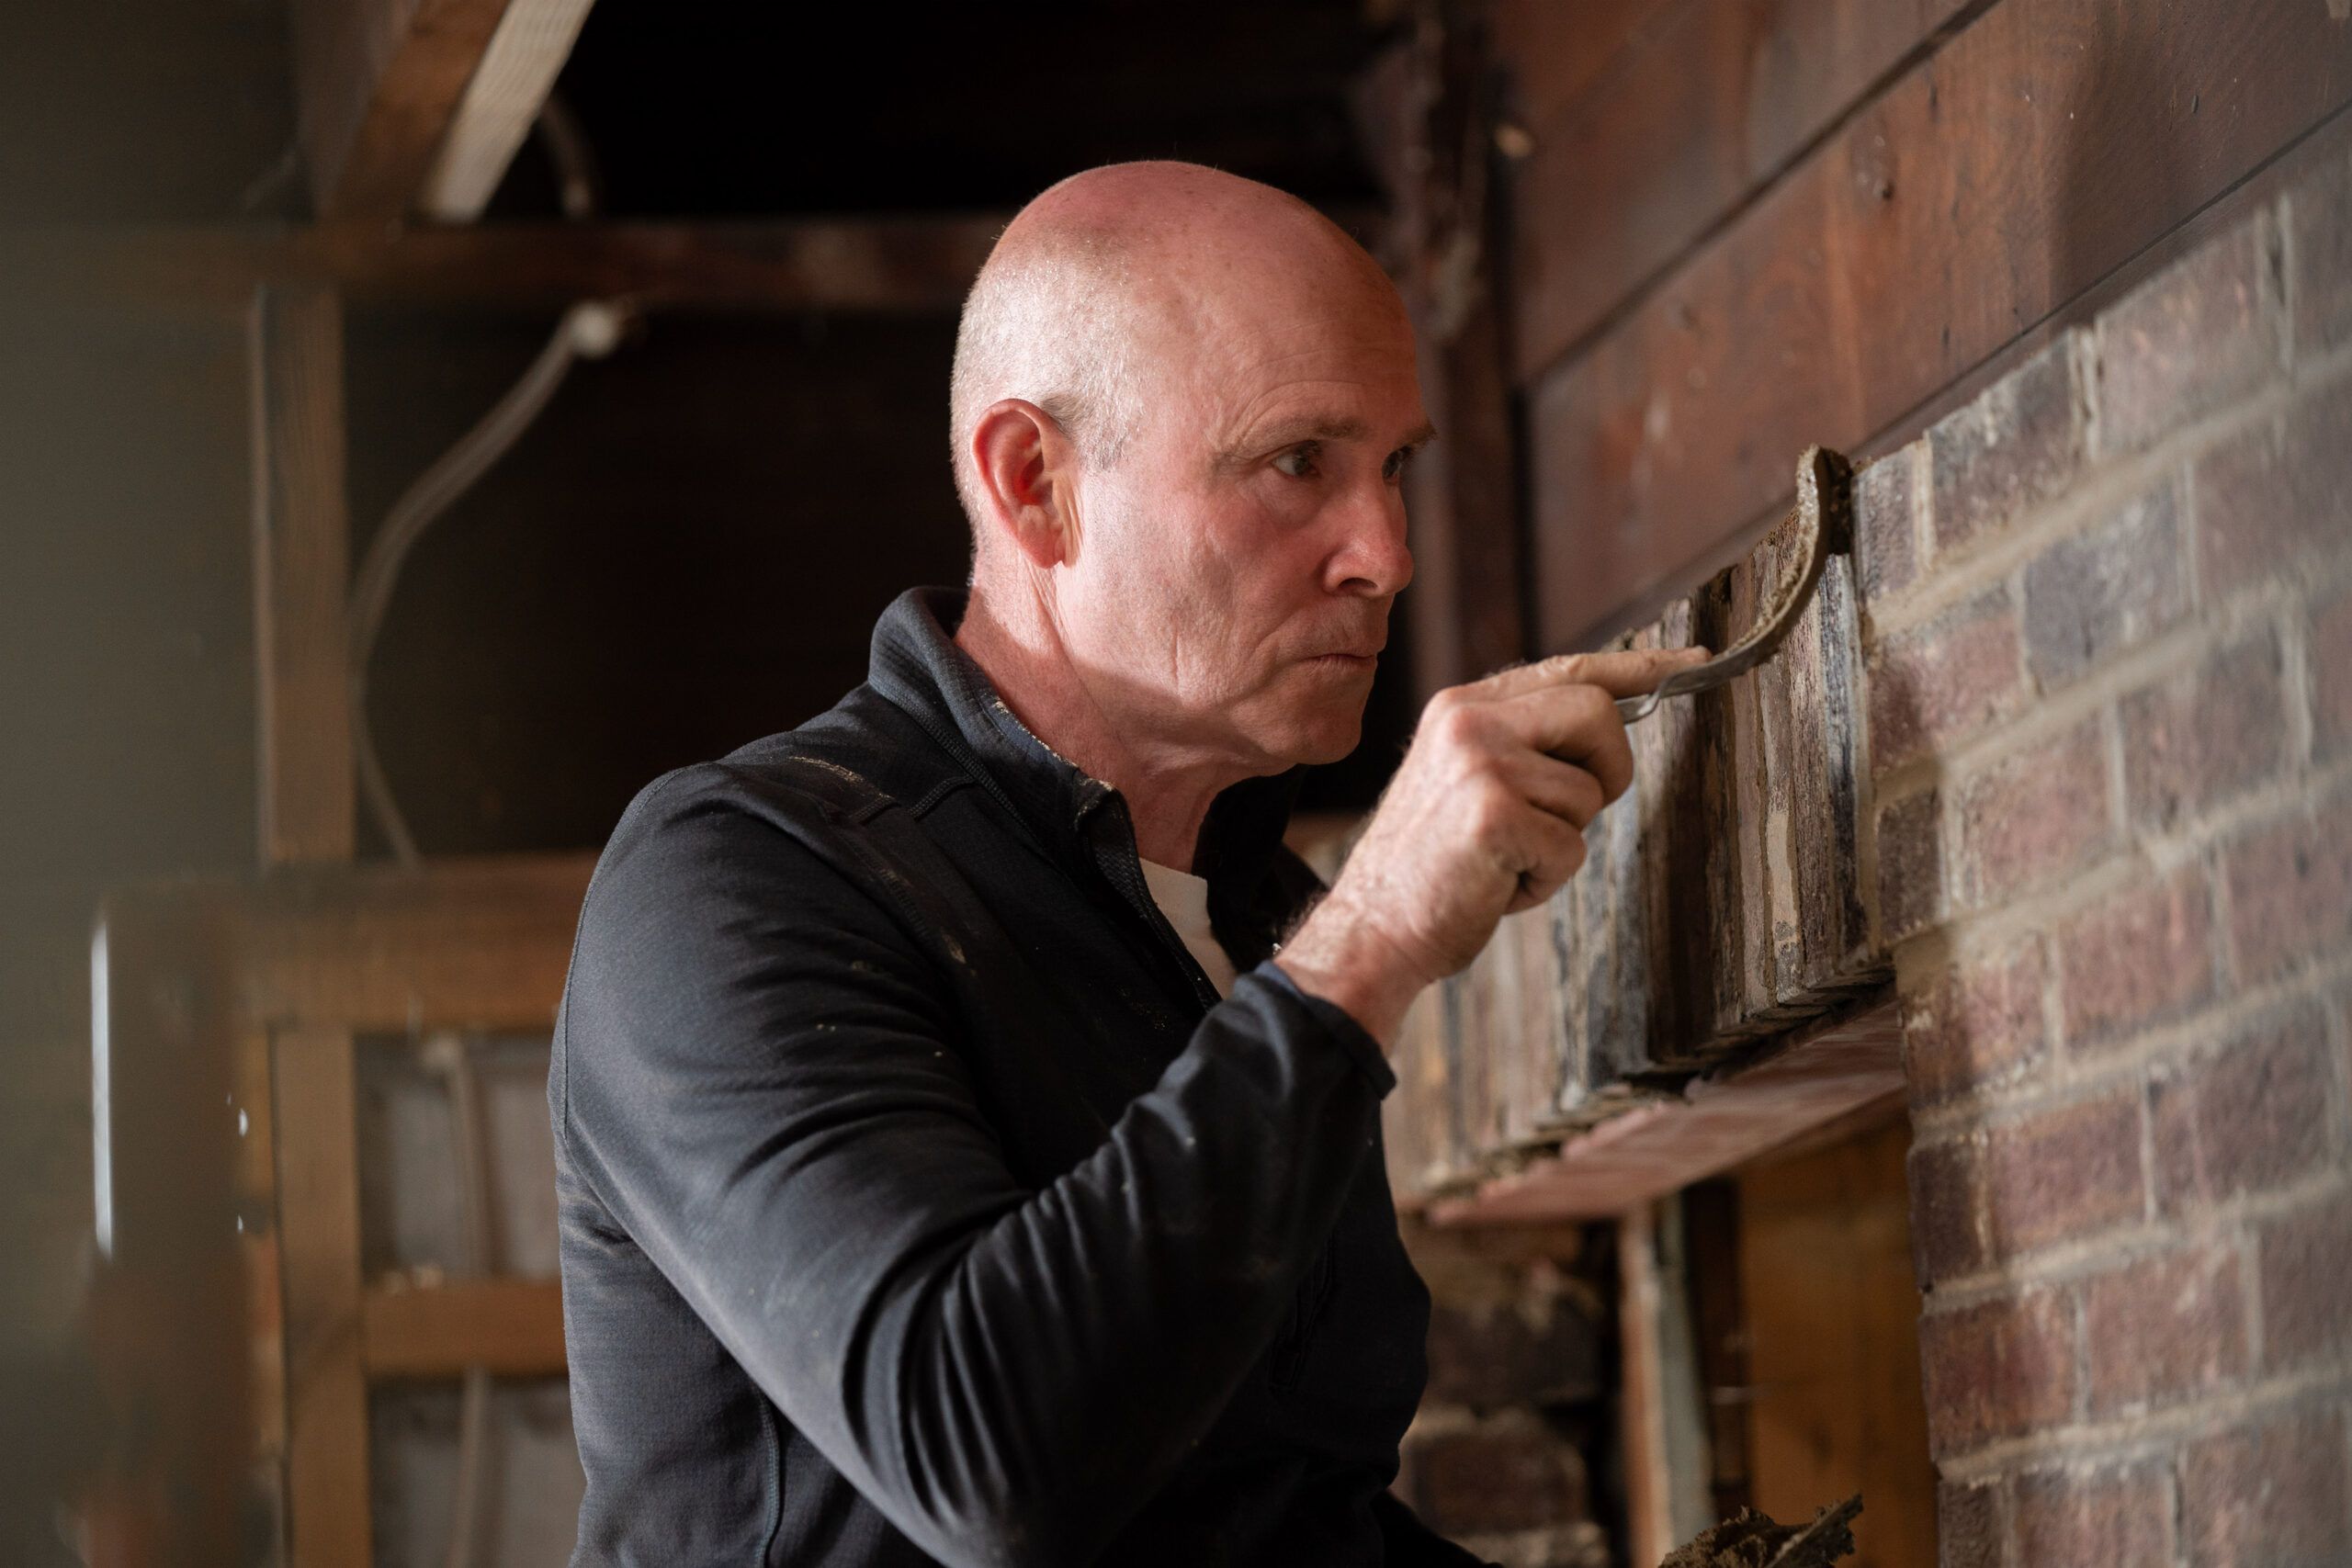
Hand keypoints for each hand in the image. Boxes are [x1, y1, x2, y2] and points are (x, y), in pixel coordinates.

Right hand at [1275, 645, 1709, 1045]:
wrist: (1371, 928)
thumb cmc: (1431, 866)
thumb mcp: (1467, 778)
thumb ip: (1523, 742)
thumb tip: (1609, 722)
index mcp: (1463, 705)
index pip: (1570, 668)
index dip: (1639, 668)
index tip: (1694, 662)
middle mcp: (1468, 720)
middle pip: (1596, 713)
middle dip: (1606, 771)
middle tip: (1566, 816)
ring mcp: (1479, 763)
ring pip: (1587, 793)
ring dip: (1561, 842)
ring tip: (1503, 861)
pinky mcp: (1492, 815)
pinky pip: (1571, 847)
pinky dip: (1544, 880)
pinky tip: (1498, 885)